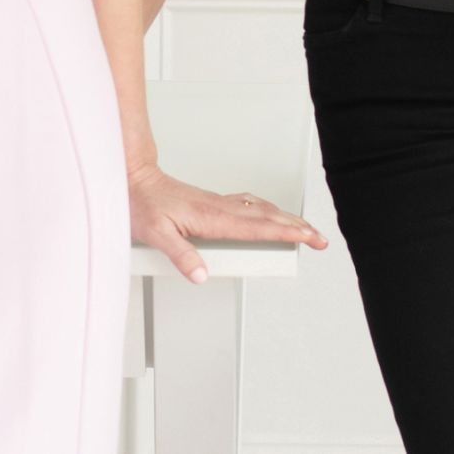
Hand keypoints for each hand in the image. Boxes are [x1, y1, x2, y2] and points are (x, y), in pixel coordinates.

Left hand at [127, 160, 328, 283]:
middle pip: (268, 217)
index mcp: (212, 217)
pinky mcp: (212, 202)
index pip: (259, 228)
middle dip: (298, 227)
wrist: (133, 177)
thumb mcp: (155, 234)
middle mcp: (219, 207)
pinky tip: (267, 214)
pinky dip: (266, 211)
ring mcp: (217, 203)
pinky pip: (248, 205)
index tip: (310, 238)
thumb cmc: (142, 203)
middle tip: (320, 239)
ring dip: (285, 218)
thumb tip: (202, 275)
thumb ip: (180, 255)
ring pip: (261, 210)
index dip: (287, 233)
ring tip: (303, 228)